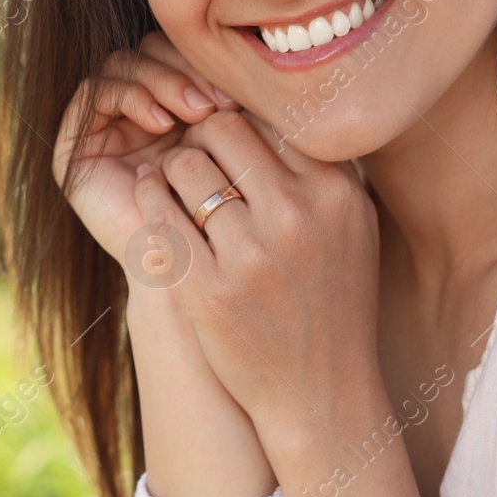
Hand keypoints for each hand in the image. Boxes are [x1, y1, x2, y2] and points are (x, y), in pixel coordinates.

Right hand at [52, 31, 233, 276]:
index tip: (242, 95)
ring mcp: (100, 128)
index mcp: (169, 107)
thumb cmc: (222, 217)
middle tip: (219, 102)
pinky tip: (161, 121)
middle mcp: (132, 112)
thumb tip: (255, 53)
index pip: (179, 52)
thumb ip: (233, 102)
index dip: (206, 62)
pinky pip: (94, 92)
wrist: (187, 277)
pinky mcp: (72, 147)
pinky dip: (130, 96)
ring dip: (163, 81)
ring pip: (124, 64)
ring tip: (197, 112)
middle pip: (149, 50)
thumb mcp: (233, 147)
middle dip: (186, 68)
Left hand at [130, 106, 383, 449]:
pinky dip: (148, 200)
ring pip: (183, 167)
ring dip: (170, 170)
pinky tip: (152, 202)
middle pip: (219, 131)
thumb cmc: (330, 300)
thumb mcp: (348, 227)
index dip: (237, 123)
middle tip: (195, 160)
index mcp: (334, 192)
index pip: (266, 117)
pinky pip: (158, 215)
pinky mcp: (207, 288)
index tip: (228, 144)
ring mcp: (250, 254)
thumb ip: (316, 168)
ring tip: (173, 185)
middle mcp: (296, 216)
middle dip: (199, 139)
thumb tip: (271, 104)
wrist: (321, 393)